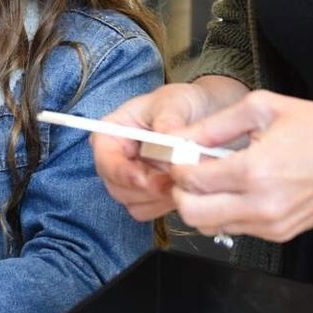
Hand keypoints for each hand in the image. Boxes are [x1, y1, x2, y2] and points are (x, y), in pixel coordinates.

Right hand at [90, 80, 237, 221]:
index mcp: (113, 132)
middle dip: (146, 188)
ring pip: (133, 203)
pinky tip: (184, 188)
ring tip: (184, 180)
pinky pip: (150, 210)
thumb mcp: (176, 102)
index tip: (144, 178)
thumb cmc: (184, 104)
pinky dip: (167, 204)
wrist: (208, 116)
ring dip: (159, 197)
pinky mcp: (149, 195)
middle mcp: (118, 159)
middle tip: (175, 182)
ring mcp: (132, 180)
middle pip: (117, 187)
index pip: (105, 158)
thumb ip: (169, 120)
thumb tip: (169, 140)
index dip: (121, 172)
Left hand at [168, 92, 312, 242]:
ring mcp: (271, 224)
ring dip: (203, 204)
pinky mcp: (280, 233)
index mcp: (254, 171)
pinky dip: (227, 212)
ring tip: (216, 179)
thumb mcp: (263, 108)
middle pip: (192, 214)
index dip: (177, 166)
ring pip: (210, 227)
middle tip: (191, 172)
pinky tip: (240, 189)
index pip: (189, 180)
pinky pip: (236, 229)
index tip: (182, 154)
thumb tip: (181, 137)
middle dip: (182, 191)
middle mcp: (260, 205)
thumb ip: (215, 125)